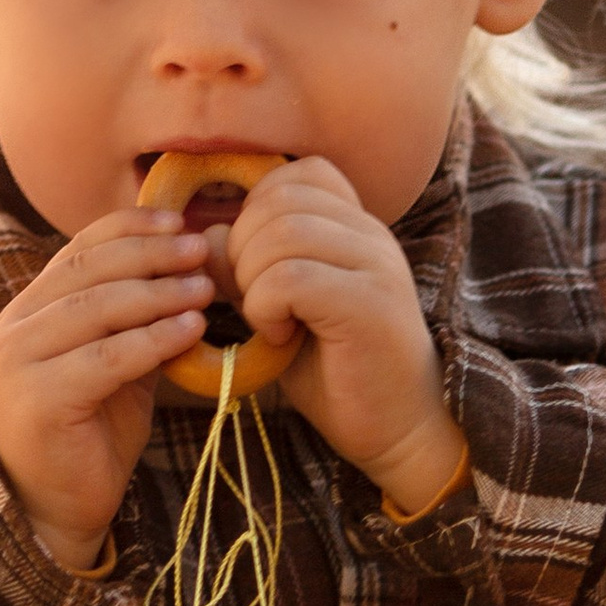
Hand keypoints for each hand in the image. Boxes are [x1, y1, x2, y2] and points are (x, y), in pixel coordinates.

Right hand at [0, 210, 210, 570]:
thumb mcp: (113, 365)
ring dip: (158, 293)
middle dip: (150, 254)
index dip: (129, 228)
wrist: (54, 509)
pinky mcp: (38, 400)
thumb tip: (189, 271)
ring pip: (96, 309)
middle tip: (200, 249)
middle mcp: (13, 330)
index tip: (179, 219)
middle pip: (86, 271)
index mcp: (27, 312)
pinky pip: (105, 358)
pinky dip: (153, 339)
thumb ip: (133, 321)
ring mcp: (18, 364)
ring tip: (205, 287)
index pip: (77, 250)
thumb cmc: (90, 434)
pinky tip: (191, 329)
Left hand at [220, 157, 464, 513]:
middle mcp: (372, 235)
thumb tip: (206, 236)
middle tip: (254, 299)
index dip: (257, 210)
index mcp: (356, 227)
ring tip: (270, 321)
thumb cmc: (336, 371)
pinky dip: (266, 307)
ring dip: (252, 280)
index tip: (254, 265)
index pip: (299, 174)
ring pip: (282, 233)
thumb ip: (248, 269)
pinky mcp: (370, 303)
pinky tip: (281, 337)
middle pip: (280, 198)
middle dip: (243, 247)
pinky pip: (291, 277)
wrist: (398, 431)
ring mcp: (377, 265)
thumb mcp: (280, 309)